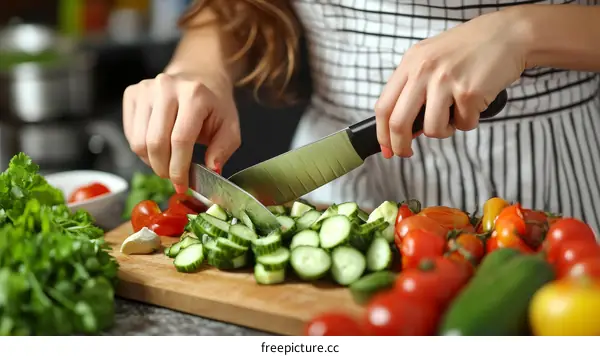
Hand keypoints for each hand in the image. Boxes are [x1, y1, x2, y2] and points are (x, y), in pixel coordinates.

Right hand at [122, 72, 240, 190]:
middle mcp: (166, 87)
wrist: (198, 76)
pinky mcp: (132, 93)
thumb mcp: (229, 127)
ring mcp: (145, 88)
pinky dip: (143, 151)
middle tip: (174, 178)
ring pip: (139, 142)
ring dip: (152, 162)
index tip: (182, 185)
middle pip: (156, 143)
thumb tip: (212, 169)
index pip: (180, 140)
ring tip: (167, 163)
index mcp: (194, 94)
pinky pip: (130, 134)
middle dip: (164, 169)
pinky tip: (158, 149)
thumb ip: (223, 149)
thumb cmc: (214, 105)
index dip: (179, 168)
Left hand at [375, 9, 527, 157]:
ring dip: (445, 131)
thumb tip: (403, 128)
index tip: (387, 148)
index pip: (384, 106)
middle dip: (401, 146)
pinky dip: (469, 120)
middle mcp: (424, 71)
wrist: (508, 34)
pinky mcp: (469, 92)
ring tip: (456, 113)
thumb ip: (414, 87)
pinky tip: (476, 101)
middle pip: (399, 122)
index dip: (382, 133)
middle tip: (407, 153)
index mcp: (410, 63)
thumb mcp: (430, 58)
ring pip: (432, 129)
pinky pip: (463, 124)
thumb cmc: (469, 49)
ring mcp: (446, 81)